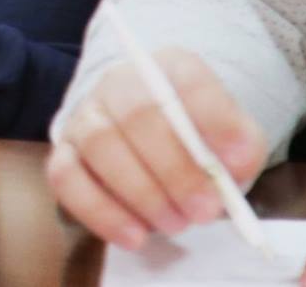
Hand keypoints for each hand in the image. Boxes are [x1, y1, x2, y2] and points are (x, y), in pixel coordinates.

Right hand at [44, 49, 267, 250]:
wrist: (157, 138)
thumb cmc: (197, 139)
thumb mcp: (232, 136)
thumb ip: (242, 146)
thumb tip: (236, 163)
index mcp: (169, 69)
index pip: (188, 79)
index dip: (214, 118)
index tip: (237, 161)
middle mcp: (119, 83)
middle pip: (137, 113)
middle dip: (175, 169)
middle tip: (206, 210)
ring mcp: (85, 115)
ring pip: (99, 143)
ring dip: (141, 192)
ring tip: (176, 223)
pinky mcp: (63, 151)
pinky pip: (65, 176)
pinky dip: (99, 211)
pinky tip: (134, 236)